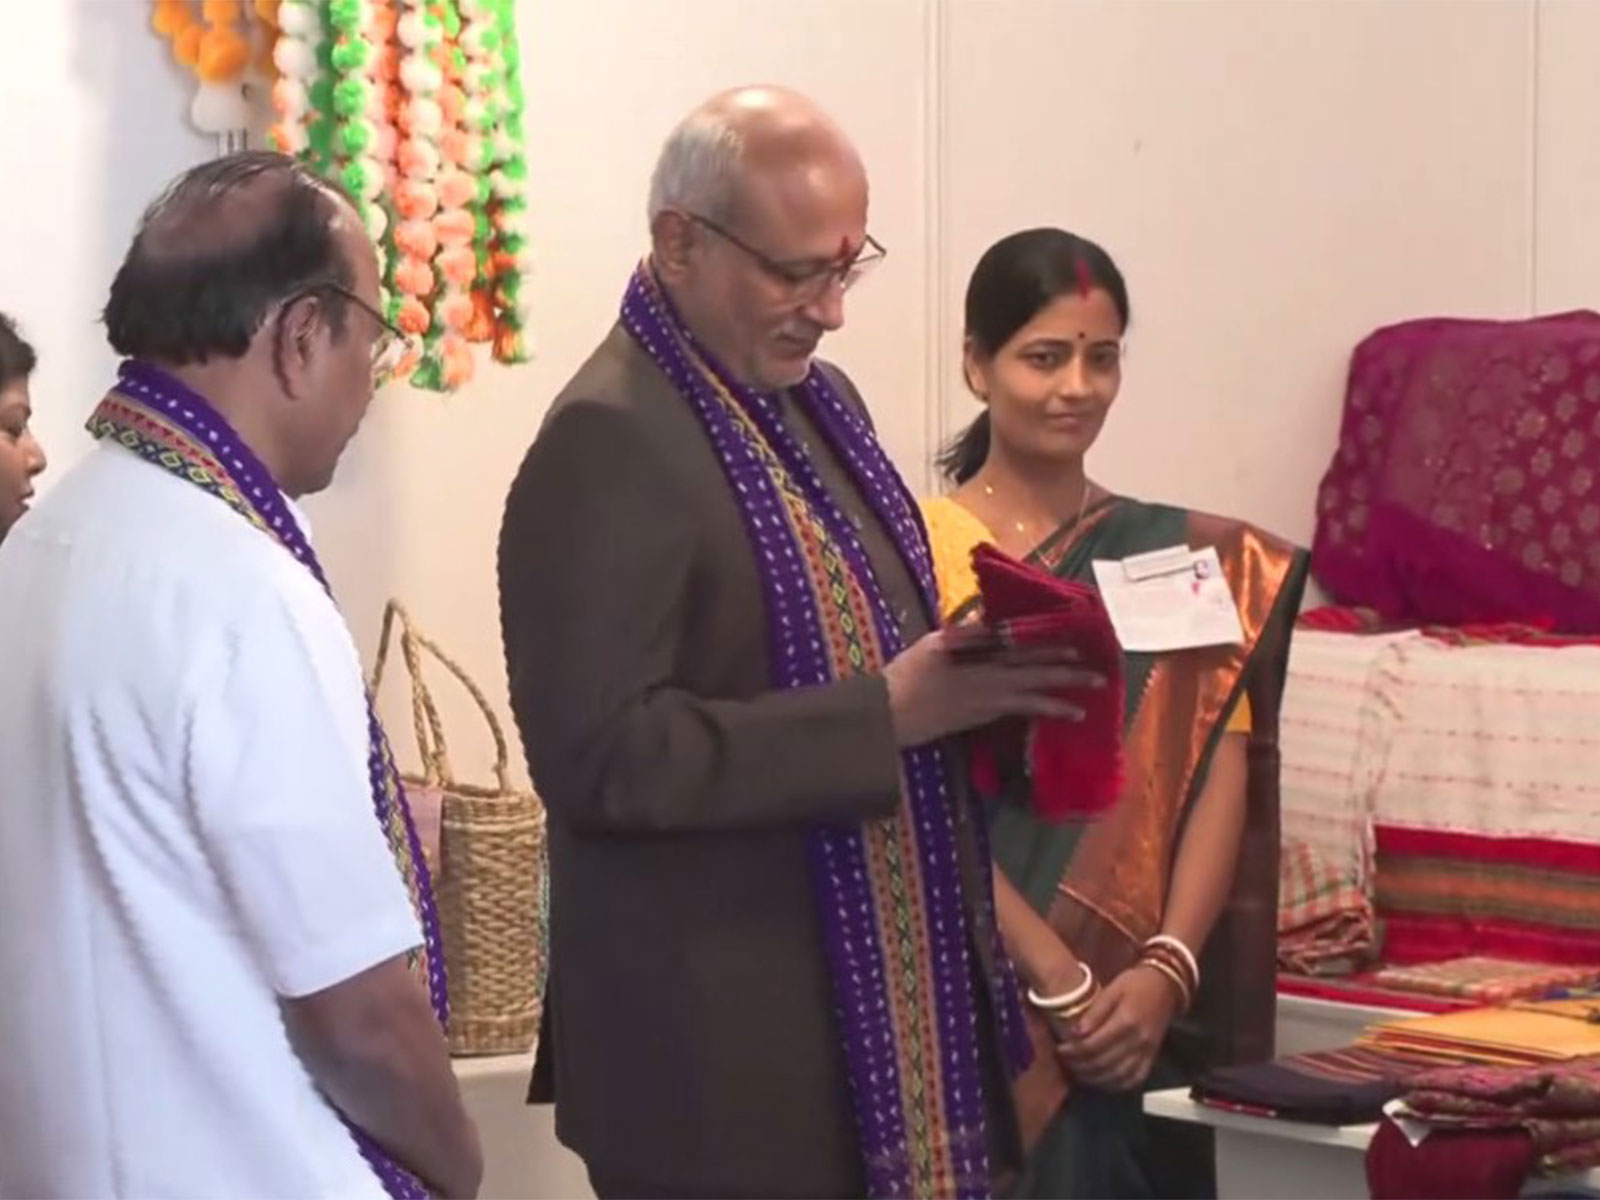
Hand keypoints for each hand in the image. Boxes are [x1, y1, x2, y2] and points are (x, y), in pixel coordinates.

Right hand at [884, 630, 1104, 748]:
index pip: (1019, 644)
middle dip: (1066, 671)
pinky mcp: (982, 717)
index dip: (1049, 645)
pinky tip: (1062, 714)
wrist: (889, 711)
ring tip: (1086, 700)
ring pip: (1032, 694)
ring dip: (1061, 697)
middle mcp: (987, 672)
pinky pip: (1019, 712)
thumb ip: (963, 632)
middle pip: (1034, 668)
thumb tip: (986, 620)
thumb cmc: (906, 674)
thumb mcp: (934, 643)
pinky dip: (1042, 711)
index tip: (1075, 643)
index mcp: (975, 649)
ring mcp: (987, 697)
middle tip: (1097, 674)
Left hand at [1054, 965, 1180, 1092]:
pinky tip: (1101, 1080)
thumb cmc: (1135, 984)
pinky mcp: (1152, 1058)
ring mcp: (1147, 1053)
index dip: (1073, 1051)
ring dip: (1094, 1078)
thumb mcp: (1112, 989)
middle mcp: (1138, 1041)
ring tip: (1077, 1071)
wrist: (1165, 987)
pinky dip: (1115, 1084)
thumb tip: (1075, 1033)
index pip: (1094, 1045)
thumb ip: (1095, 1012)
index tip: (1059, 1049)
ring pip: (1117, 1076)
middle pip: (1103, 1063)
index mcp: (1126, 1021)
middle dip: (1079, 1066)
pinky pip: (1134, 1080)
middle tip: (1064, 1061)